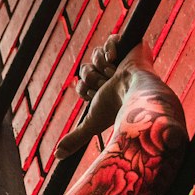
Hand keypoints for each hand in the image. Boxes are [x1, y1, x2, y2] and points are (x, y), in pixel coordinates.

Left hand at [54, 36, 156, 159]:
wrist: (138, 93)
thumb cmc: (118, 108)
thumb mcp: (92, 122)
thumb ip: (76, 138)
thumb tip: (56, 156)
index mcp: (105, 91)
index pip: (82, 83)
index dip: (83, 87)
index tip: (93, 94)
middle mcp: (113, 77)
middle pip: (86, 69)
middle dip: (91, 77)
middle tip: (104, 84)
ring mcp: (123, 61)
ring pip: (96, 54)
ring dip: (100, 65)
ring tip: (113, 74)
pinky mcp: (132, 45)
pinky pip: (113, 38)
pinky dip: (111, 47)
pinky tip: (116, 59)